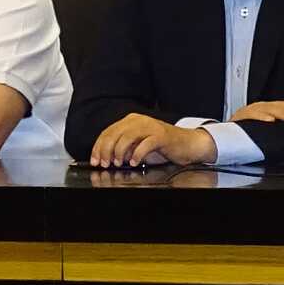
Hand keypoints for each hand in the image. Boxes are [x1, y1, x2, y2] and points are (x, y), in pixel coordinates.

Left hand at [88, 114, 217, 167]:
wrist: (188, 144)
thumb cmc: (163, 146)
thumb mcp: (138, 146)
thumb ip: (124, 148)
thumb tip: (107, 157)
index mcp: (131, 121)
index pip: (108, 132)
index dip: (98, 147)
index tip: (95, 160)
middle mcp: (139, 120)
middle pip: (114, 134)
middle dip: (106, 151)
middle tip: (105, 164)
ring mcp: (150, 126)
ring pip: (126, 138)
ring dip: (119, 153)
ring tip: (119, 163)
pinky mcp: (161, 135)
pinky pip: (144, 144)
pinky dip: (137, 155)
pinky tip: (135, 162)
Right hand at [231, 98, 283, 125]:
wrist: (228, 130)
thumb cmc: (253, 128)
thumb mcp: (273, 125)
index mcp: (276, 108)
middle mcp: (268, 106)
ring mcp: (256, 109)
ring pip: (273, 109)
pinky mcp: (244, 115)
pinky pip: (254, 115)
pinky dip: (263, 118)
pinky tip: (270, 121)